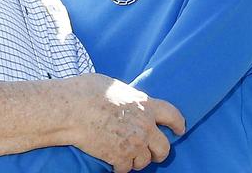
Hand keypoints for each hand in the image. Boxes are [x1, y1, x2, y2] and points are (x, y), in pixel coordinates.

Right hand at [63, 73, 184, 172]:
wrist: (72, 110)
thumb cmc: (88, 92)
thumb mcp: (117, 87)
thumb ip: (130, 98)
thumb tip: (130, 101)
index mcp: (146, 105)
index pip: (172, 115)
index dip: (178, 124)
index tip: (180, 130)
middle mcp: (145, 126)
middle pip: (164, 147)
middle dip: (160, 153)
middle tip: (154, 155)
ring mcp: (134, 143)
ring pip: (144, 161)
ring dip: (137, 161)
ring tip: (128, 157)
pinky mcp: (119, 157)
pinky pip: (125, 169)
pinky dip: (120, 167)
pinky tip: (113, 163)